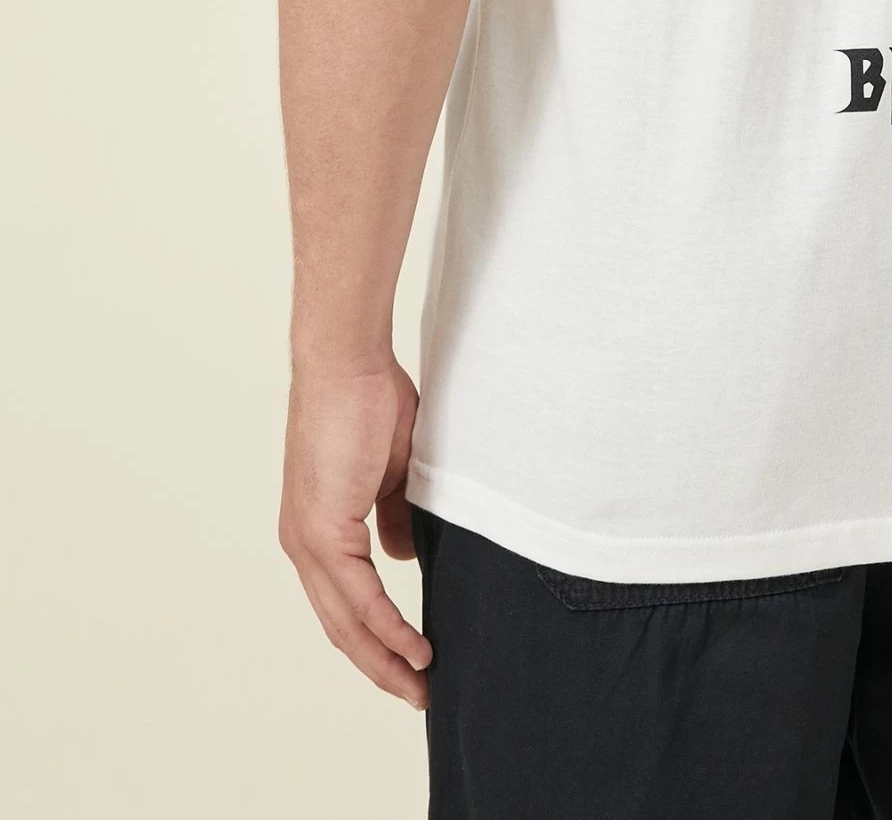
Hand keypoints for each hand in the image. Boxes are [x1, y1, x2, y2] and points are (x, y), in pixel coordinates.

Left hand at [279, 355, 432, 707]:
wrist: (347, 363)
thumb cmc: (370, 401)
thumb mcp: (392, 471)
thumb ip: (395, 516)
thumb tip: (402, 557)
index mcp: (318, 530)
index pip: (344, 604)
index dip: (375, 640)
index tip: (411, 663)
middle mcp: (304, 544)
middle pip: (340, 627)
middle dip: (380, 666)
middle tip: (418, 694)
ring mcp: (309, 540)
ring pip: (346, 621)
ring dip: (385, 658)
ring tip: (421, 684)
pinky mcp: (322, 529)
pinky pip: (358, 594)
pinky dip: (387, 626)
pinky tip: (413, 647)